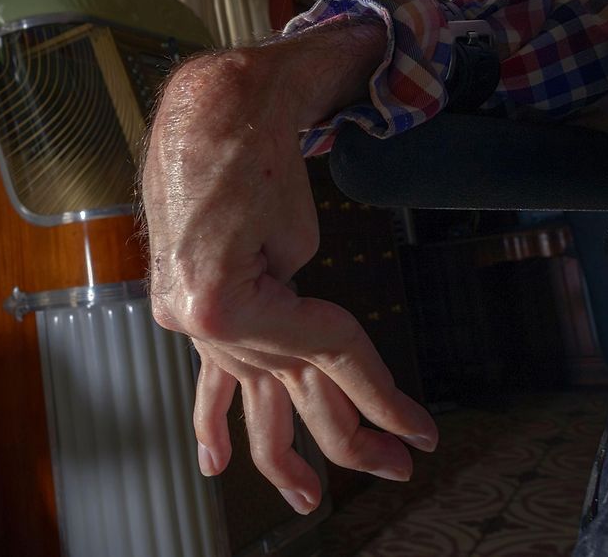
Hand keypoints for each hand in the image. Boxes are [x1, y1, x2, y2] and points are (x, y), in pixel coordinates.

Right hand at [142, 21, 437, 514]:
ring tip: (309, 497)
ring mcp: (188, 316)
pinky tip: (213, 460)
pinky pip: (201, 371)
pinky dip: (210, 416)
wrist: (207, 110)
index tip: (419, 427)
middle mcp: (198, 320)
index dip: (379, 391)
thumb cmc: (256, 155)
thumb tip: (301, 329)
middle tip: (398, 465)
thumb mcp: (300, 236)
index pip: (323, 354)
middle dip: (347, 436)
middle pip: (284, 390)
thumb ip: (301, 303)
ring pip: (244, 393)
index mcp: (223, 305)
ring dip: (279, 448)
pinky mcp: (188, 304)